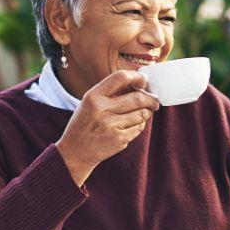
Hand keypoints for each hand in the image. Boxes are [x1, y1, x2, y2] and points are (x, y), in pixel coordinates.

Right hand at [56, 70, 159, 185]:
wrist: (75, 151)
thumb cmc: (85, 123)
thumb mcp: (90, 103)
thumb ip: (111, 92)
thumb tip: (139, 84)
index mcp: (93, 96)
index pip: (121, 77)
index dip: (137, 77)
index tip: (144, 81)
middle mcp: (102, 109)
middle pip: (138, 98)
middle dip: (151, 100)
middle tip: (154, 102)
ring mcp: (111, 125)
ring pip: (142, 114)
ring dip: (146, 113)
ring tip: (143, 114)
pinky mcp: (119, 139)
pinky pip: (139, 128)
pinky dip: (140, 125)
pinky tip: (132, 126)